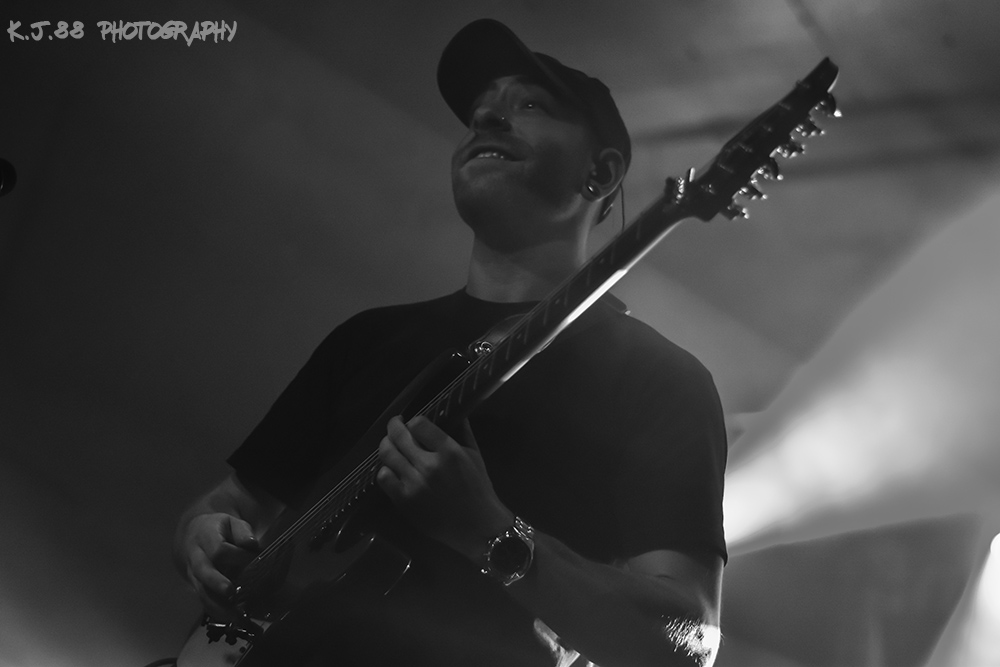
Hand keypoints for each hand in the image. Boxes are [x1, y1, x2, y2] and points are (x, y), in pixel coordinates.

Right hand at [177, 512, 258, 619]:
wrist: (192, 536)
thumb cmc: (218, 529)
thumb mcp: (231, 522)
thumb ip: (242, 531)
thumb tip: (253, 544)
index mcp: (205, 537)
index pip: (218, 549)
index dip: (236, 556)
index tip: (255, 559)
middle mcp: (196, 557)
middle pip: (203, 572)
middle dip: (217, 582)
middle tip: (231, 592)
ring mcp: (194, 574)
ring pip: (202, 592)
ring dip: (219, 606)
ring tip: (237, 617)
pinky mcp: (197, 587)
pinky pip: (205, 601)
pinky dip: (218, 612)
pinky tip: (234, 620)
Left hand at [376, 416, 512, 559]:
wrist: (477, 527)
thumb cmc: (479, 490)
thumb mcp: (475, 455)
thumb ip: (463, 431)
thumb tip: (454, 411)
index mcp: (449, 452)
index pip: (418, 424)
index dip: (414, 421)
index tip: (414, 423)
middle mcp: (429, 466)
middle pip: (398, 436)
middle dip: (394, 426)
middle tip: (396, 424)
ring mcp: (414, 484)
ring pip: (387, 454)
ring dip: (387, 444)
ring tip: (391, 444)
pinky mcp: (404, 501)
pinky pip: (383, 477)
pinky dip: (385, 469)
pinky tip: (392, 468)